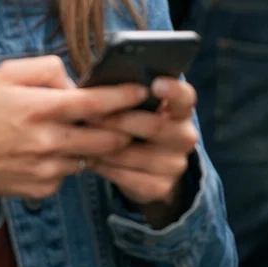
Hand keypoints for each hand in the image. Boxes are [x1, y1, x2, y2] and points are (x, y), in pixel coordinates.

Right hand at [0, 56, 146, 199]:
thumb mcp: (7, 74)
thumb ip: (48, 69)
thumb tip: (77, 82)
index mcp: (41, 109)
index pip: (96, 103)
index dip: (125, 97)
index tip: (143, 91)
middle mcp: (47, 141)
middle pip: (108, 138)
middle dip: (123, 128)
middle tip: (129, 118)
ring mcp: (46, 169)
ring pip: (92, 156)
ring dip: (96, 146)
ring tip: (87, 132)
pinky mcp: (43, 188)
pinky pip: (71, 173)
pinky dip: (71, 161)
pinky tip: (55, 152)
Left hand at [91, 76, 200, 224]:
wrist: (150, 169)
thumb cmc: (136, 125)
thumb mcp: (140, 108)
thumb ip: (127, 95)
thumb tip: (95, 80)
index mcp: (182, 111)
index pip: (185, 97)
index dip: (172, 90)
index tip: (154, 84)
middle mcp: (185, 136)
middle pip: (155, 126)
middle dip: (119, 120)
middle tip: (89, 114)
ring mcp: (175, 164)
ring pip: (135, 155)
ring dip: (105, 147)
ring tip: (82, 138)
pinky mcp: (161, 187)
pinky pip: (127, 178)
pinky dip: (105, 168)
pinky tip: (91, 159)